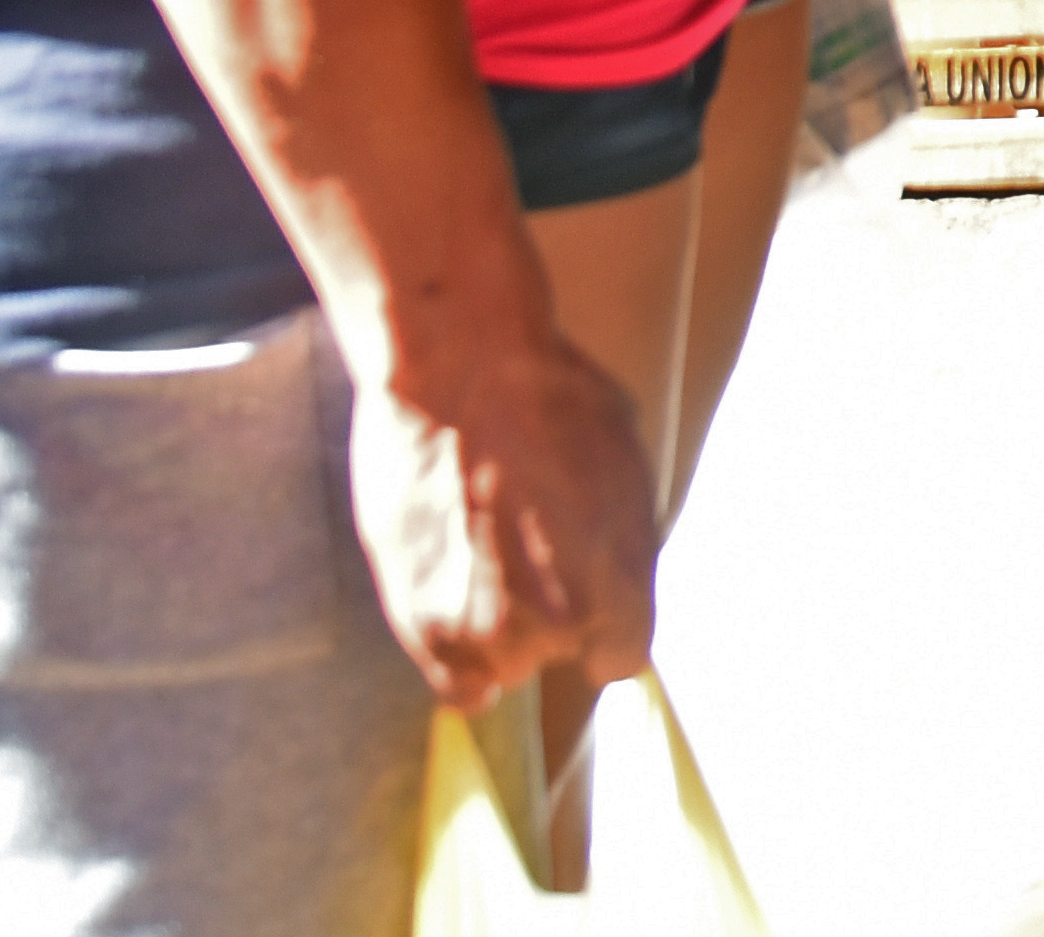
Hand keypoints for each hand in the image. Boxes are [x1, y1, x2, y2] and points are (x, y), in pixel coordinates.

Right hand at [344, 322, 662, 707]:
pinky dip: (454, 648)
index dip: (605, 625)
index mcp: (618, 586)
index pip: (621, 655)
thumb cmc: (550, 395)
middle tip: (524, 542)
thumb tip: (615, 571)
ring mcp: (480, 631)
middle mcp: (555, 624)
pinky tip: (454, 596)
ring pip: (500, 663)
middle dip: (551, 608)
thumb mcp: (625, 459)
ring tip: (479, 547)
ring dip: (495, 624)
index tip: (589, 601)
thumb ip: (622, 539)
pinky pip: (452, 678)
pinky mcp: (419, 624)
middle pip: (559, 650)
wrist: (458, 366)